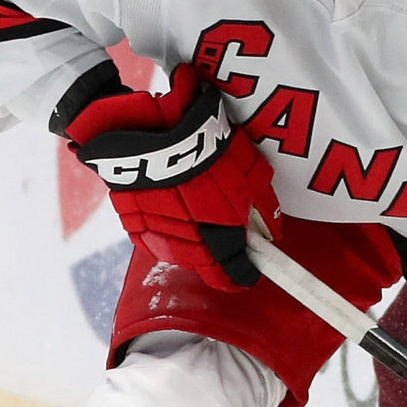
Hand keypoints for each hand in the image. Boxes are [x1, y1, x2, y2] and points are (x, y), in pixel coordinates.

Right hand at [64, 62, 271, 289]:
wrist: (149, 131)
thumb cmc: (205, 148)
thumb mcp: (249, 173)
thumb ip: (264, 207)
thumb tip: (273, 231)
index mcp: (219, 238)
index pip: (234, 274)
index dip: (243, 275)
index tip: (249, 272)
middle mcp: (187, 247)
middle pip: (206, 267)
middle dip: (219, 257)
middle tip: (226, 236)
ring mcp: (157, 237)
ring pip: (180, 254)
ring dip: (192, 243)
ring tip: (197, 213)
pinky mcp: (133, 225)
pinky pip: (155, 237)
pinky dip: (167, 229)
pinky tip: (172, 206)